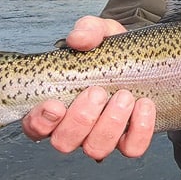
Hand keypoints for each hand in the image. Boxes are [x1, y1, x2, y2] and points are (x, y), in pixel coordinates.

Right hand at [21, 16, 156, 160]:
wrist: (146, 60)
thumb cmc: (111, 51)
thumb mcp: (99, 33)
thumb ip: (87, 30)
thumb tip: (77, 39)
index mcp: (55, 106)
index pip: (34, 127)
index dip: (40, 122)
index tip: (55, 105)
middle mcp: (74, 128)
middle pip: (64, 142)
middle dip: (81, 118)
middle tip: (98, 91)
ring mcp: (101, 138)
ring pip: (96, 149)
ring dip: (110, 123)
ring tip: (124, 96)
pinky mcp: (129, 141)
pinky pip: (131, 149)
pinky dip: (139, 129)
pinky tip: (144, 105)